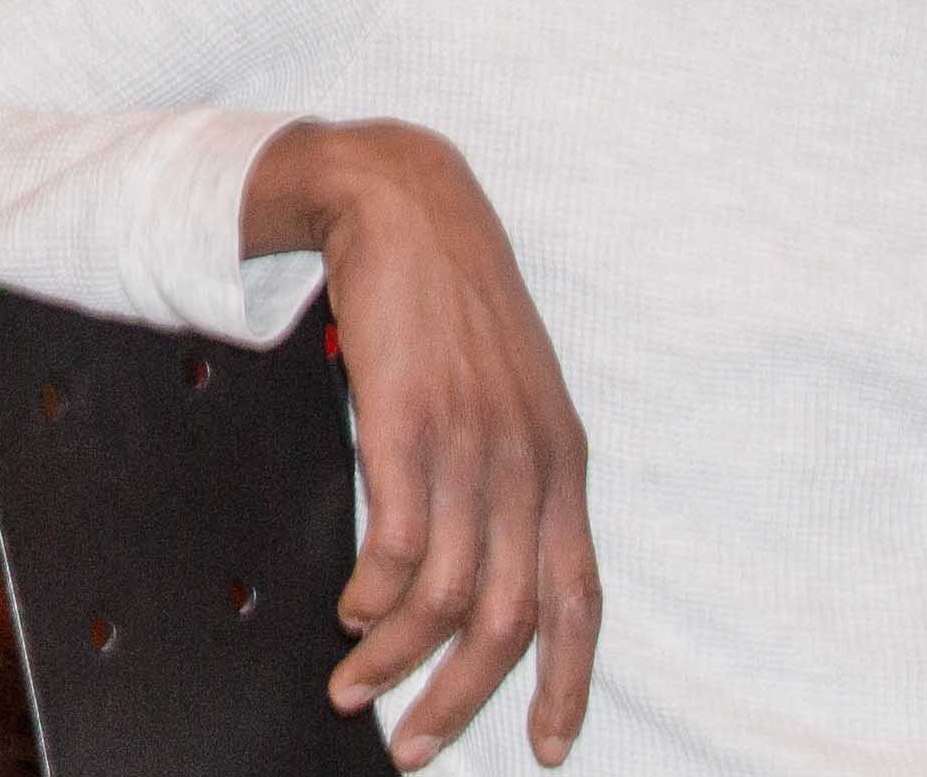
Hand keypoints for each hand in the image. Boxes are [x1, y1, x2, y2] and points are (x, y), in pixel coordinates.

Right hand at [242, 118, 601, 767]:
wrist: (405, 204)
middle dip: (460, 700)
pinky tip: (347, 607)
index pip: (579, 599)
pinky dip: (370, 595)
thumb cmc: (452, 302)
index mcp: (563, 463)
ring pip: (445, 596)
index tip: (544, 748)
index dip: (565, 683)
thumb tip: (487, 562)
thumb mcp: (512, 393)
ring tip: (353, 683)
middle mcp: (528, 464)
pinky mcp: (406, 422)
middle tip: (411, 745)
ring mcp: (470, 444)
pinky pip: (393, 545)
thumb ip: (513, 474)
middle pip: (508, 619)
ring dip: (394, 657)